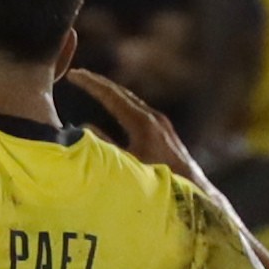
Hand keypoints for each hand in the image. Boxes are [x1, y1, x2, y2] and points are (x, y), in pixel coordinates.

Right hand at [65, 66, 213, 194]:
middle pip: (121, 92)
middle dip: (98, 83)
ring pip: (131, 100)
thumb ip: (105, 145)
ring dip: (111, 92)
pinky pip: (139, 109)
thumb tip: (83, 128)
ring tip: (92, 86)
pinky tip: (116, 108)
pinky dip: (122, 103)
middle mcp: (154, 118)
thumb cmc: (158, 183)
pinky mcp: (166, 132)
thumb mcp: (126, 164)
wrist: (195, 193)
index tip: (73, 75)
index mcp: (142, 123)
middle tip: (78, 75)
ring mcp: (162, 124)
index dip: (90, 84)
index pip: (111, 95)